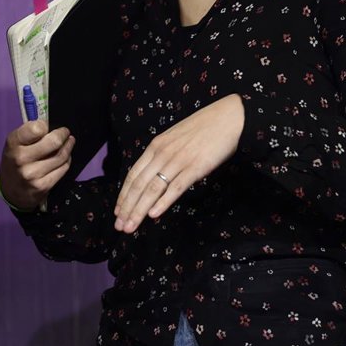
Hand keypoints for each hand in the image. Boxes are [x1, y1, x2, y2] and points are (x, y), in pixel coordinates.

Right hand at [0, 119, 74, 210]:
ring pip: (61, 156)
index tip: (46, 127)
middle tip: (65, 132)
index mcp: (13, 143)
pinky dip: (67, 160)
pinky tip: (66, 157)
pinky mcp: (43, 186)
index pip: (36, 128)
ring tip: (69, 142)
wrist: (10, 191)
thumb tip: (50, 125)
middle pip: (54, 142)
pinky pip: (63, 168)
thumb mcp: (14, 144)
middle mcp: (22, 159)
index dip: (44, 125)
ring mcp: (33, 174)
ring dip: (68, 146)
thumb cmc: (14, 161)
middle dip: (63, 134)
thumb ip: (30, 133)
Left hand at [113, 93, 244, 232]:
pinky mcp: (195, 168)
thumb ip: (163, 155)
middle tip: (119, 226)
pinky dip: (163, 202)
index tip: (117, 211)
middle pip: (139, 185)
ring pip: (152, 189)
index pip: (133, 174)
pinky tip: (153, 215)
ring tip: (130, 226)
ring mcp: (178, 161)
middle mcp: (162, 154)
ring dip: (139, 210)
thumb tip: (154, 174)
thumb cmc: (203, 128)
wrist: (228, 118)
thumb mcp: (175, 139)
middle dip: (127, 208)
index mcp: (155, 146)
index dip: (123, 195)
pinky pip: (175, 188)